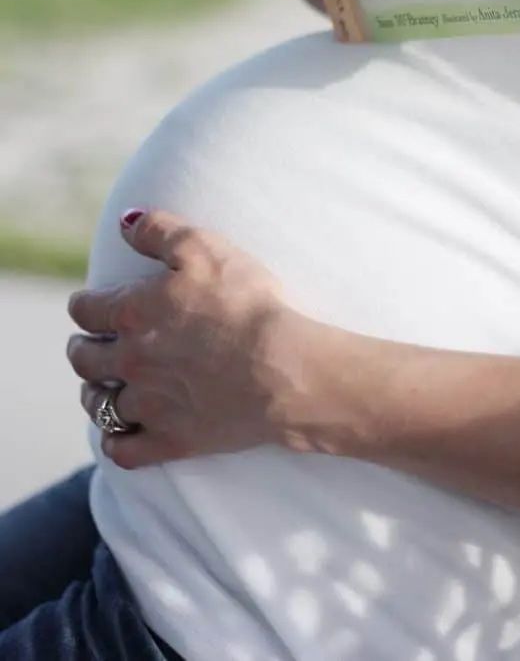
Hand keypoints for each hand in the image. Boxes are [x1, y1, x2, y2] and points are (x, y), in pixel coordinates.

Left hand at [67, 209, 328, 469]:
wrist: (284, 367)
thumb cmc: (248, 303)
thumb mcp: (205, 247)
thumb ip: (159, 230)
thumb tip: (124, 222)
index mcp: (133, 313)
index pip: (86, 310)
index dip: (85, 305)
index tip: (89, 305)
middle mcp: (131, 361)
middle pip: (84, 359)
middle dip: (82, 349)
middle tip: (88, 346)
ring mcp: (149, 405)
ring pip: (98, 405)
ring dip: (94, 394)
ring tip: (101, 388)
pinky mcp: (172, 440)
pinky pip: (123, 451)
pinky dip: (116, 443)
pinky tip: (121, 433)